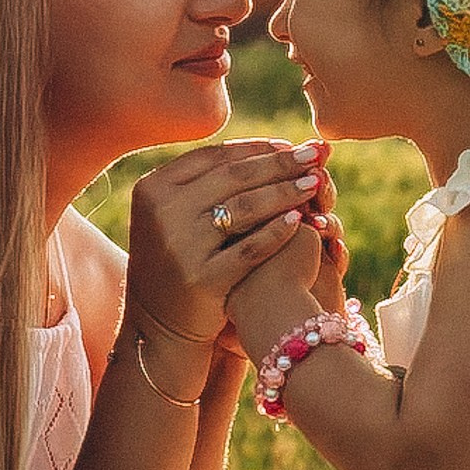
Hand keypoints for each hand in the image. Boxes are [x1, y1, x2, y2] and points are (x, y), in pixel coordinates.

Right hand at [125, 138, 331, 346]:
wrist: (159, 324)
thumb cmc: (178, 260)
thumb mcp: (175, 216)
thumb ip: (204, 183)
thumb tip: (265, 147)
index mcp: (153, 188)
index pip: (214, 157)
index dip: (256, 148)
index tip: (290, 145)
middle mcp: (163, 212)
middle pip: (233, 177)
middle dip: (280, 163)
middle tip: (316, 155)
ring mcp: (181, 246)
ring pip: (244, 208)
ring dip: (286, 192)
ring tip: (316, 184)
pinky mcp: (202, 278)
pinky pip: (250, 249)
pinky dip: (277, 233)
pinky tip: (300, 222)